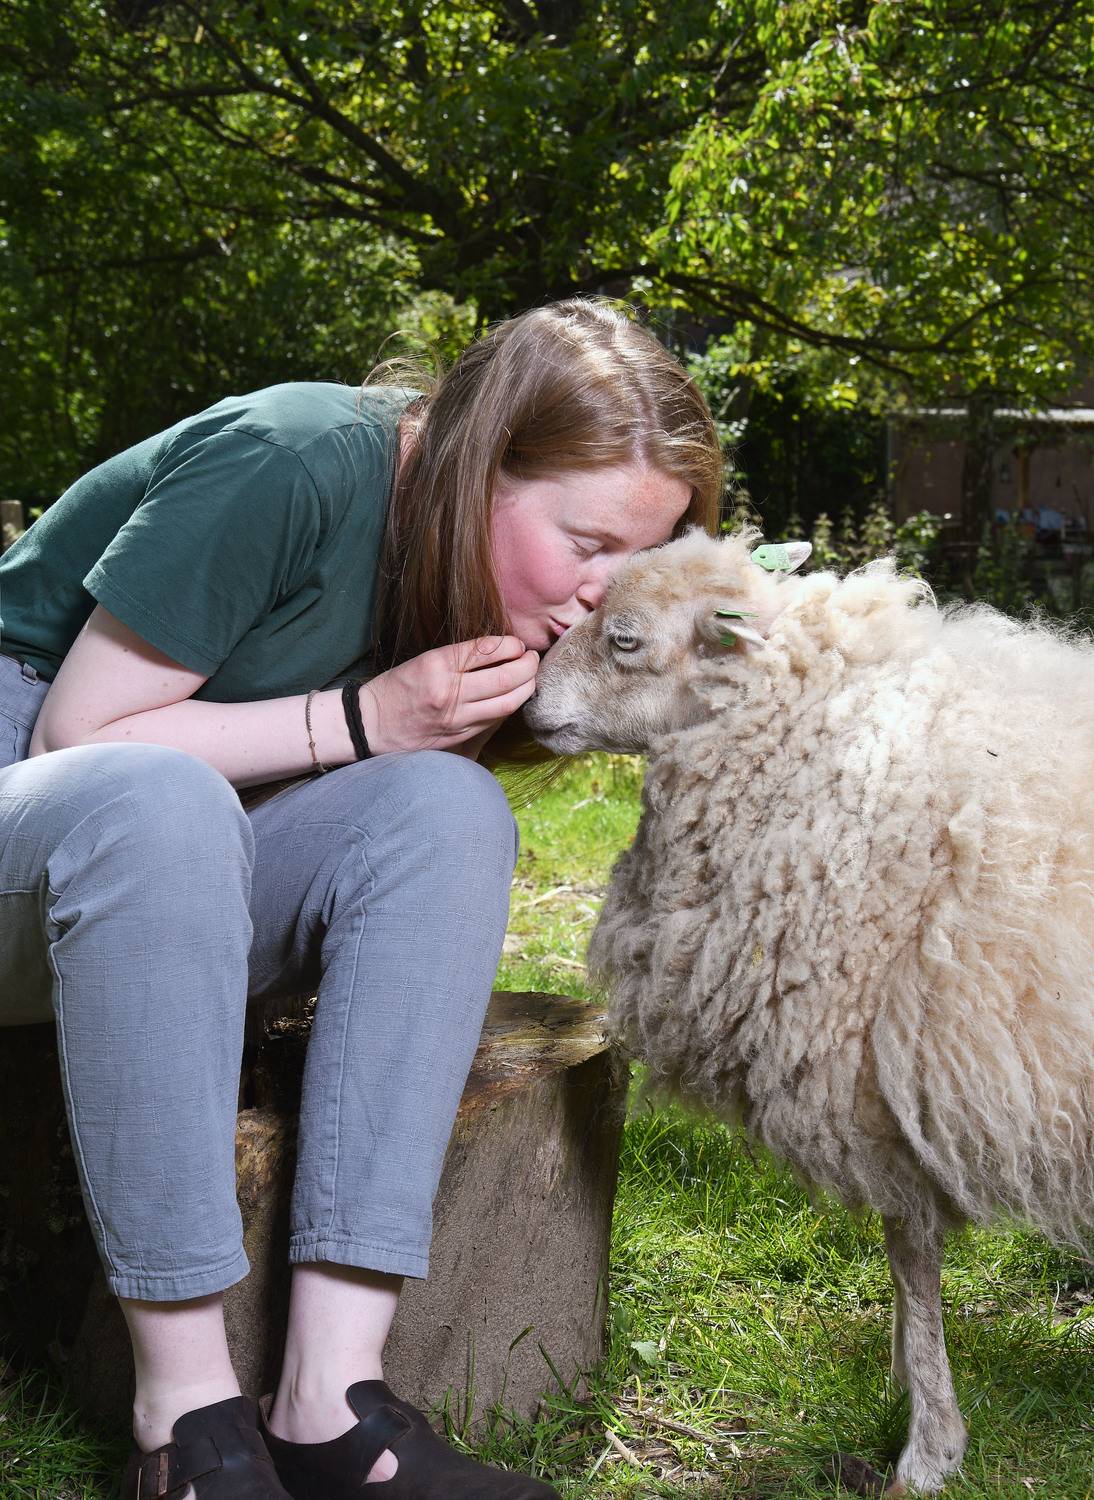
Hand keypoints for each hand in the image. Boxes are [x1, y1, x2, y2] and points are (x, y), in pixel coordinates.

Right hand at [359, 636, 538, 754]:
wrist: (370, 725)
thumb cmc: (396, 688)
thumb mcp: (423, 660)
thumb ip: (459, 657)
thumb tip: (499, 650)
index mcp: (437, 664)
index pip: (486, 650)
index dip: (510, 646)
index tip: (518, 644)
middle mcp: (449, 691)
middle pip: (506, 678)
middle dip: (528, 666)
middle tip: (533, 659)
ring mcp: (456, 717)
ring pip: (507, 703)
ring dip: (526, 688)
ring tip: (530, 677)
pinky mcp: (460, 736)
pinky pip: (495, 720)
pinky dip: (509, 706)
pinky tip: (513, 697)